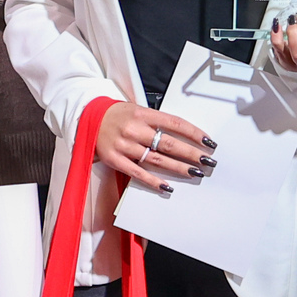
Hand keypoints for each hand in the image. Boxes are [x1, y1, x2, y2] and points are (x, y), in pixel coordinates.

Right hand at [96, 101, 212, 193]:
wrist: (89, 117)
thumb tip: (182, 135)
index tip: (208, 141)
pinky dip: (154, 181)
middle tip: (207, 161)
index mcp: (142, 113)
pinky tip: (167, 186)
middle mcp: (134, 129)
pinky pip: (138, 172)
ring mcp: (124, 145)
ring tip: (194, 172)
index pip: (174, 123)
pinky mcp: (115, 159)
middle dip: (191, 153)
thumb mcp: (137, 109)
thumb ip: (156, 121)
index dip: (193, 133)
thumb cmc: (117, 115)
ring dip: (178, 167)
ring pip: (157, 159)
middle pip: (169, 143)